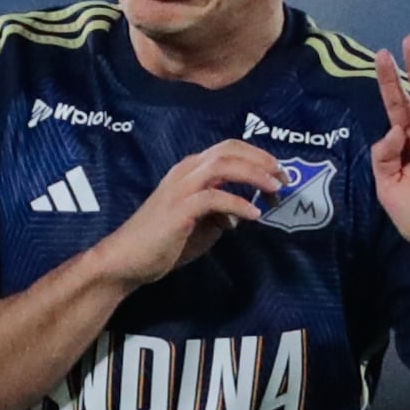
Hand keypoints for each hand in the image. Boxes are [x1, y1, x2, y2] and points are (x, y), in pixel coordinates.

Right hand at [89, 138, 282, 287]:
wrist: (125, 261)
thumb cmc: (159, 243)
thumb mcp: (198, 224)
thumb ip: (219, 213)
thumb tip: (242, 214)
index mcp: (188, 170)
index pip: (228, 149)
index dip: (258, 156)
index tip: (278, 173)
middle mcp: (185, 171)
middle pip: (230, 150)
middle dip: (263, 160)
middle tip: (284, 178)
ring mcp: (180, 188)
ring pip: (224, 165)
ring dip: (255, 175)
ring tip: (275, 189)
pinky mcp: (179, 209)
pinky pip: (215, 198)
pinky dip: (239, 204)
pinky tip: (254, 215)